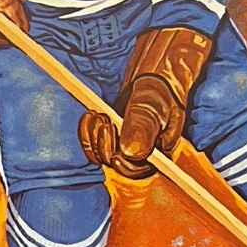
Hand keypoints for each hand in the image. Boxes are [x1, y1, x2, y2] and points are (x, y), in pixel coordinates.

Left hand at [78, 26, 211, 177]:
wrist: (152, 77)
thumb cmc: (158, 89)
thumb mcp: (153, 104)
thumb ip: (143, 125)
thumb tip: (130, 152)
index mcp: (158, 152)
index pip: (138, 169)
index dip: (124, 165)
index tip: (114, 155)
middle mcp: (141, 153)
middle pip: (116, 162)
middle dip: (105, 145)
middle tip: (103, 120)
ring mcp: (124, 145)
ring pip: (102, 154)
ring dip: (94, 137)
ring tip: (97, 114)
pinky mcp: (111, 136)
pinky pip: (94, 143)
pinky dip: (88, 132)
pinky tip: (90, 115)